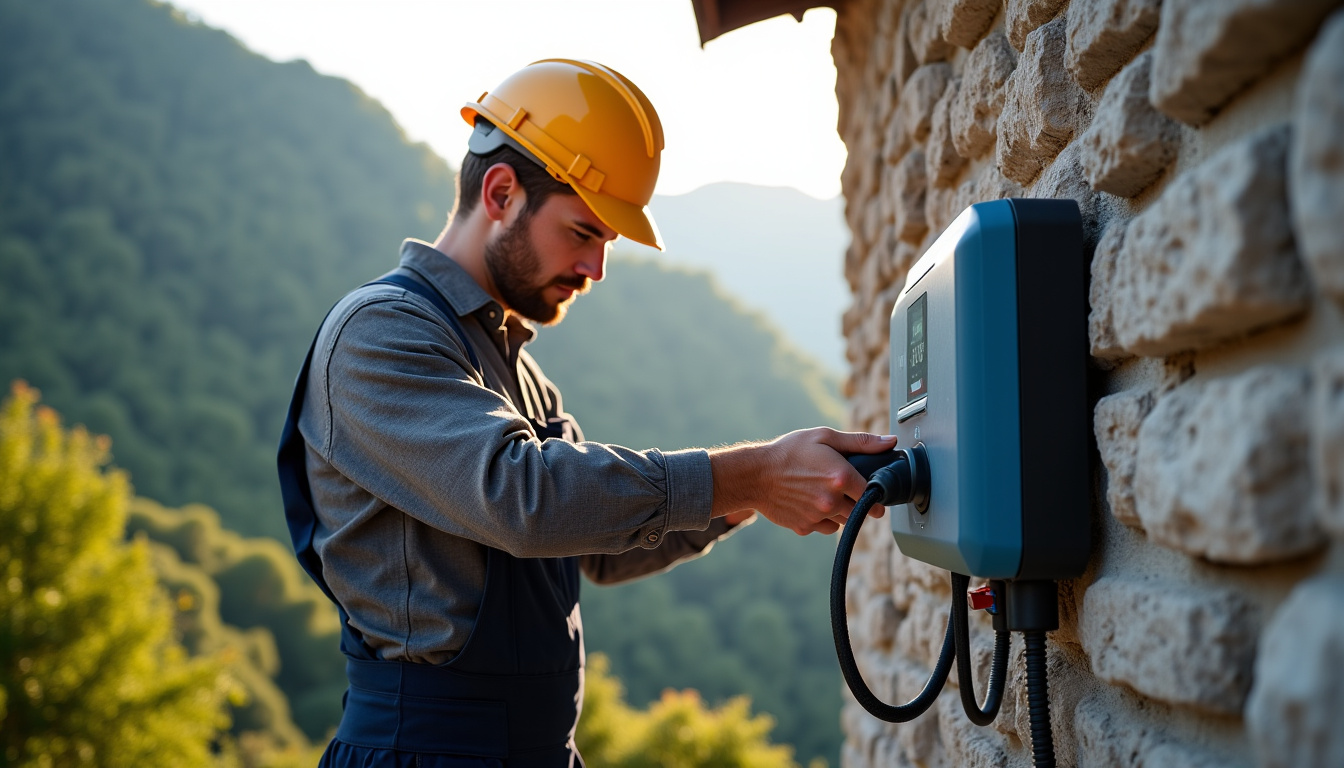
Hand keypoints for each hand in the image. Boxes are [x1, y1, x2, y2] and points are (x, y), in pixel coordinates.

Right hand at [710, 428, 895, 535]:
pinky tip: (812, 503)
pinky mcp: (805, 527)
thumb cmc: (789, 451)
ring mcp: (818, 517)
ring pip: (844, 520)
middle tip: (844, 488)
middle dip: (857, 501)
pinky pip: (826, 528)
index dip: (876, 492)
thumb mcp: (824, 436)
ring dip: (841, 510)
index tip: (874, 491)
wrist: (754, 475)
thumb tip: (889, 443)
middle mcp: (832, 501)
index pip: (874, 494)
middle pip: (861, 510)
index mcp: (841, 477)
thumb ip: (860, 442)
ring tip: (824, 492)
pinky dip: (824, 519)